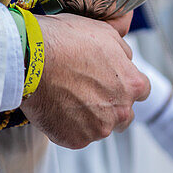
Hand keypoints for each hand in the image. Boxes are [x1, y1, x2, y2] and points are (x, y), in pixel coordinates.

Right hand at [21, 12, 150, 148]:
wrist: (31, 59)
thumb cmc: (64, 41)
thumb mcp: (103, 32)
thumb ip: (122, 51)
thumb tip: (126, 58)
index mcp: (132, 84)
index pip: (141, 90)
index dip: (124, 84)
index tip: (110, 81)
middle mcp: (120, 110)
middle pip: (123, 114)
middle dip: (110, 105)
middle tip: (86, 91)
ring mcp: (98, 128)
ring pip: (99, 127)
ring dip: (88, 117)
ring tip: (66, 97)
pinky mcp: (75, 140)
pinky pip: (76, 136)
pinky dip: (67, 126)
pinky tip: (55, 107)